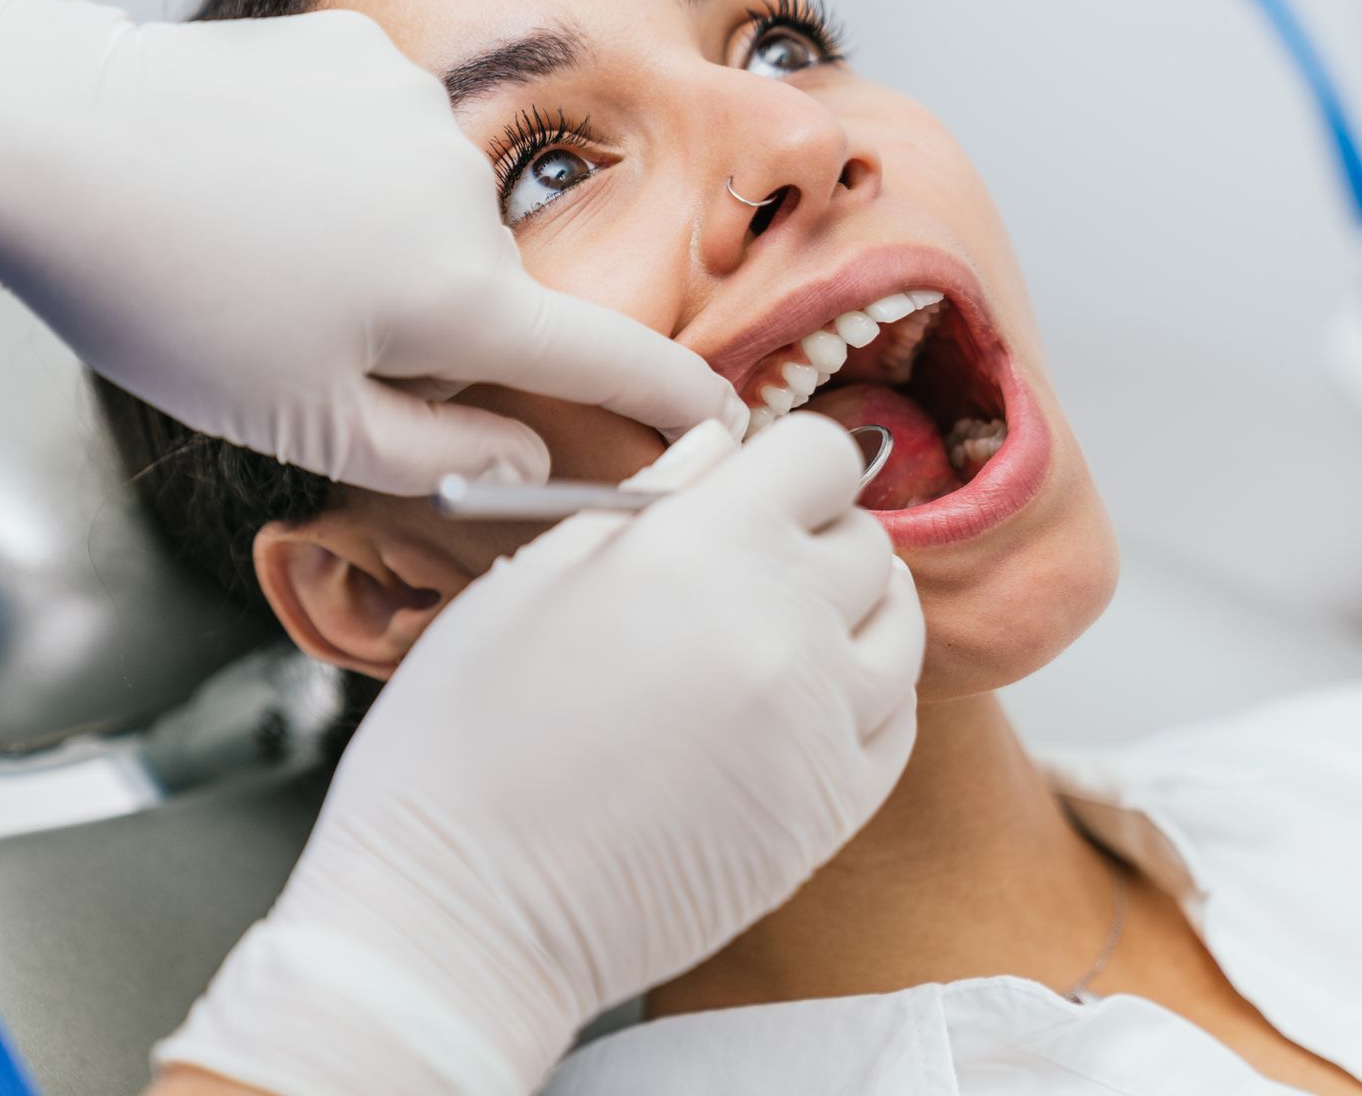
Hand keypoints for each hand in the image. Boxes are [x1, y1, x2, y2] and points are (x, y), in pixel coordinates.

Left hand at [0, 0, 744, 493]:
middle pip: (494, 288)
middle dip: (435, 324)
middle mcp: (467, 198)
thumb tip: (527, 453)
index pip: (613, 359)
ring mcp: (420, 112)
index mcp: (463, 298)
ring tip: (271, 248)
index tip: (721, 423)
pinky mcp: (365, 54)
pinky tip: (268, 176)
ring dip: (387, 240)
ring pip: (439, 210)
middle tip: (319, 338)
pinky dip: (349, 165)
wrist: (56, 142)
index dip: (676, 401)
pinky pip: (392, 134)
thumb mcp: (307, 425)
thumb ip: (444, 456)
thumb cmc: (171, 300)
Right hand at [150, 414, 923, 1093]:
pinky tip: (804, 702)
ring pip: (899, 629)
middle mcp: (786, 626)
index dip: (792, 463)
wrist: (462, 913)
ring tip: (786, 630)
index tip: (763, 488)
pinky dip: (866, 697)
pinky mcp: (832, 809)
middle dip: (816, 537)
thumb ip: (650, 497)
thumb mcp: (532, 578)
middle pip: (865, 540)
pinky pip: (896, 721)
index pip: (821, 456)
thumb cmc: (466, 740)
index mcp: (707, 548)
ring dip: (856, 613)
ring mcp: (821, 724)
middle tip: (752, 567)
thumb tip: (721, 447)